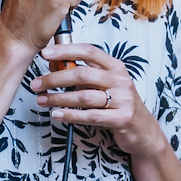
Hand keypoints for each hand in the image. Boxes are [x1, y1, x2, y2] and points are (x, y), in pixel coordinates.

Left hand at [31, 42, 161, 159]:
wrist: (144, 131)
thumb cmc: (120, 105)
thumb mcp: (107, 85)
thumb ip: (86, 75)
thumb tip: (55, 66)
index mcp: (115, 67)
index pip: (89, 51)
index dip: (66, 50)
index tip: (46, 53)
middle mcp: (120, 80)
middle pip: (82, 74)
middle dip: (55, 79)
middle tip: (37, 84)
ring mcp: (123, 99)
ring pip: (84, 96)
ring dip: (59, 99)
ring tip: (43, 101)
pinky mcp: (122, 118)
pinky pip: (91, 116)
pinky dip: (71, 115)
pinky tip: (57, 115)